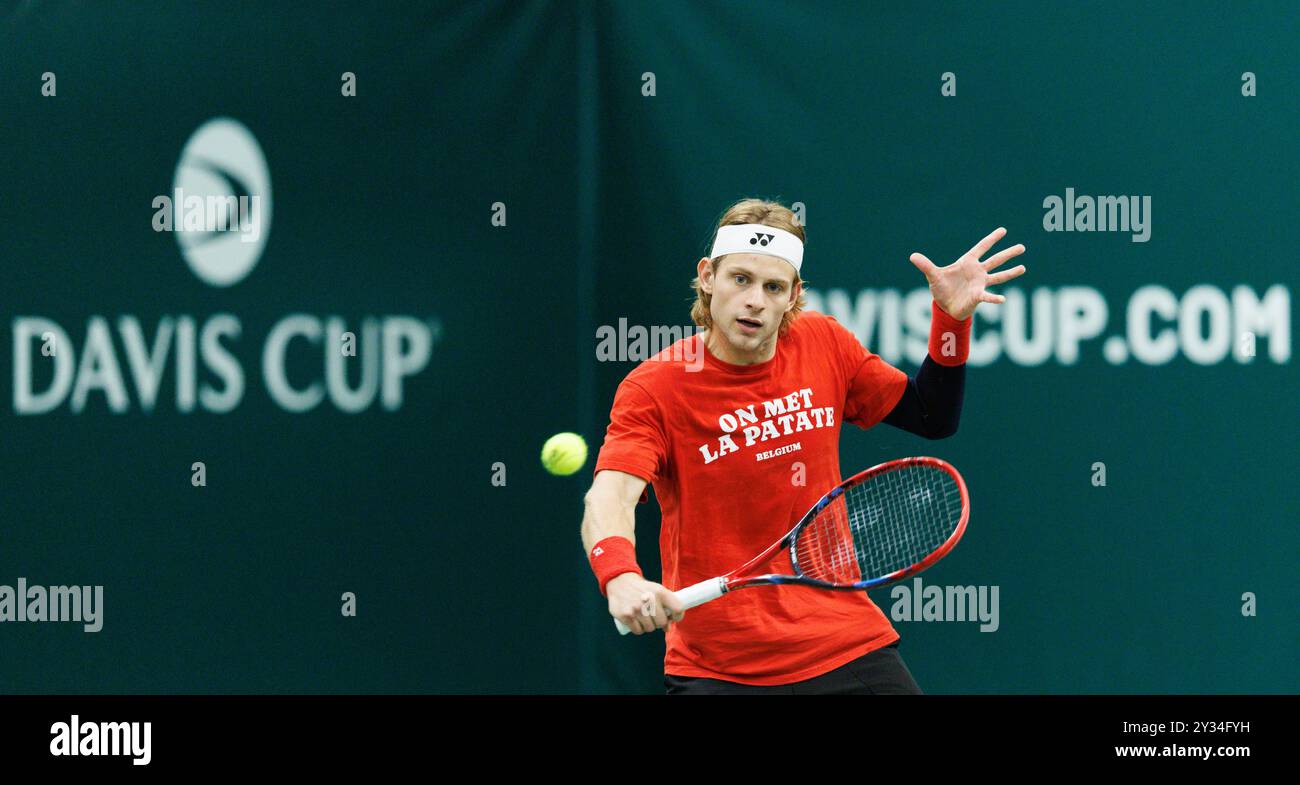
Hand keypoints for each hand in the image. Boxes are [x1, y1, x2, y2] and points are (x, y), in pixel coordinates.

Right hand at [606, 573, 685, 634]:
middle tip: (653, 617)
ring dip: (647, 626)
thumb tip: (668, 628)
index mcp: (660, 591)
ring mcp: (637, 608)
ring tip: (643, 617)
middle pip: (662, 622)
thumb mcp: (656, 590)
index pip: (678, 608)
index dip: (678, 616)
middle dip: (658, 623)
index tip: (672, 618)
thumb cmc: (642, 590)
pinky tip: (635, 620)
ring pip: (650, 628)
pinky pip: (638, 631)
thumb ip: (665, 607)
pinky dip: (638, 629)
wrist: (620, 581)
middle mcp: (649, 599)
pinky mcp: (626, 615)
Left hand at [909, 227, 1026, 320]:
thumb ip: (925, 265)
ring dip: (1010, 272)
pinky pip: (988, 296)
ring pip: (999, 276)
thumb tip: (912, 256)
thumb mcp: (933, 276)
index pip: (981, 247)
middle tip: (1022, 247)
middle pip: (996, 260)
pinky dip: (994, 298)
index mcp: (967, 263)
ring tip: (1023, 267)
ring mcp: (980, 283)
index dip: (991, 239)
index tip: (1003, 230)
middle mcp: (977, 272)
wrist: (945, 306)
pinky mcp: (978, 296)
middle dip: (1008, 253)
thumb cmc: (942, 289)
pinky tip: (1003, 299)